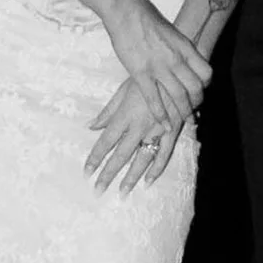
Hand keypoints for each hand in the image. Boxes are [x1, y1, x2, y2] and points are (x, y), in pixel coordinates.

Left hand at [86, 74, 184, 194]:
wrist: (176, 69)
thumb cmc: (147, 77)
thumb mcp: (123, 90)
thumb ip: (108, 111)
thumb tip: (90, 126)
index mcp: (124, 115)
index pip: (105, 141)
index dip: (95, 158)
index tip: (86, 172)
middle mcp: (139, 126)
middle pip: (120, 155)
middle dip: (108, 174)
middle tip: (98, 190)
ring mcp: (156, 130)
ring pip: (141, 159)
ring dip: (131, 177)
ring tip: (122, 193)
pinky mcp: (173, 130)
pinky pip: (164, 153)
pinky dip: (156, 169)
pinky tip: (148, 181)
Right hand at [108, 0, 211, 130]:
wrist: (127, 12)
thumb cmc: (147, 19)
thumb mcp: (172, 33)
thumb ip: (179, 49)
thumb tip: (184, 61)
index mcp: (186, 48)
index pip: (206, 73)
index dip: (205, 86)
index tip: (200, 92)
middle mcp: (176, 59)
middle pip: (195, 88)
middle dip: (196, 104)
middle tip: (193, 113)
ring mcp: (159, 67)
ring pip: (178, 97)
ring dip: (182, 113)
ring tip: (182, 123)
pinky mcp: (141, 73)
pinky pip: (154, 100)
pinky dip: (161, 115)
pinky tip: (164, 124)